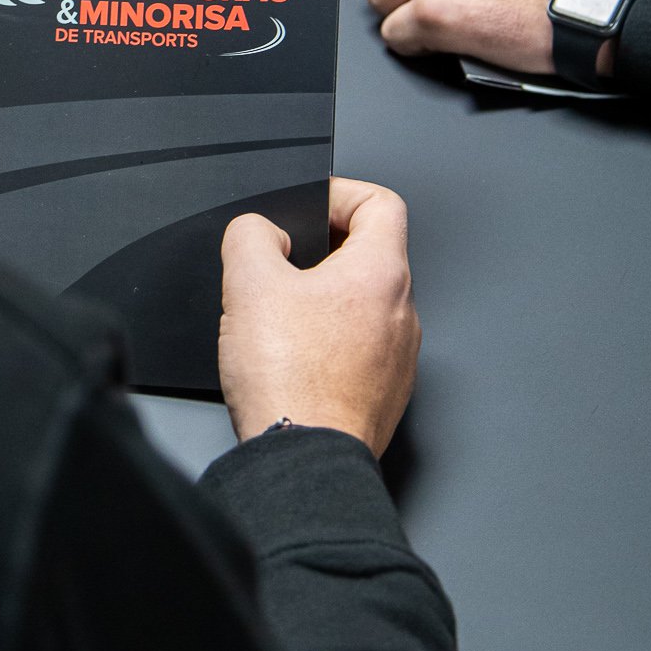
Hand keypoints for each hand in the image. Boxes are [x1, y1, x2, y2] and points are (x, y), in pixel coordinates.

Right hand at [219, 179, 417, 457]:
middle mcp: (401, 313)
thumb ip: (250, 235)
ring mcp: (398, 358)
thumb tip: (259, 231)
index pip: (382, 203)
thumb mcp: (248, 282)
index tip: (310, 208)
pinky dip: (330, 342)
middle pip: (371, 255)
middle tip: (282, 263)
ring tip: (281, 314)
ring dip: (325, 299)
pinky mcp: (384, 394)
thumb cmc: (289, 379)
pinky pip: (361, 349)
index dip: (341, 193)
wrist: (303, 457)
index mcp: (381, 274)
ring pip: (364, 306)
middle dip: (323, 251)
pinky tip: (292, 357)